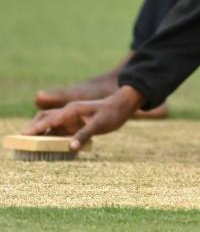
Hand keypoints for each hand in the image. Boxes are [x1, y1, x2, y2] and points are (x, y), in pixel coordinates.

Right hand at [22, 85, 142, 149]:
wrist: (122, 107)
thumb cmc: (111, 113)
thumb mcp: (100, 124)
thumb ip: (84, 135)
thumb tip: (70, 147)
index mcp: (71, 111)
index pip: (49, 120)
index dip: (36, 128)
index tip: (23, 136)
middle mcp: (68, 114)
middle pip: (44, 119)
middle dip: (33, 129)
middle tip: (23, 143)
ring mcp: (70, 119)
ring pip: (49, 126)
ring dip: (40, 135)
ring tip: (30, 148)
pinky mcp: (74, 125)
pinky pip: (58, 132)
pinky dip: (50, 138)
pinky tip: (46, 148)